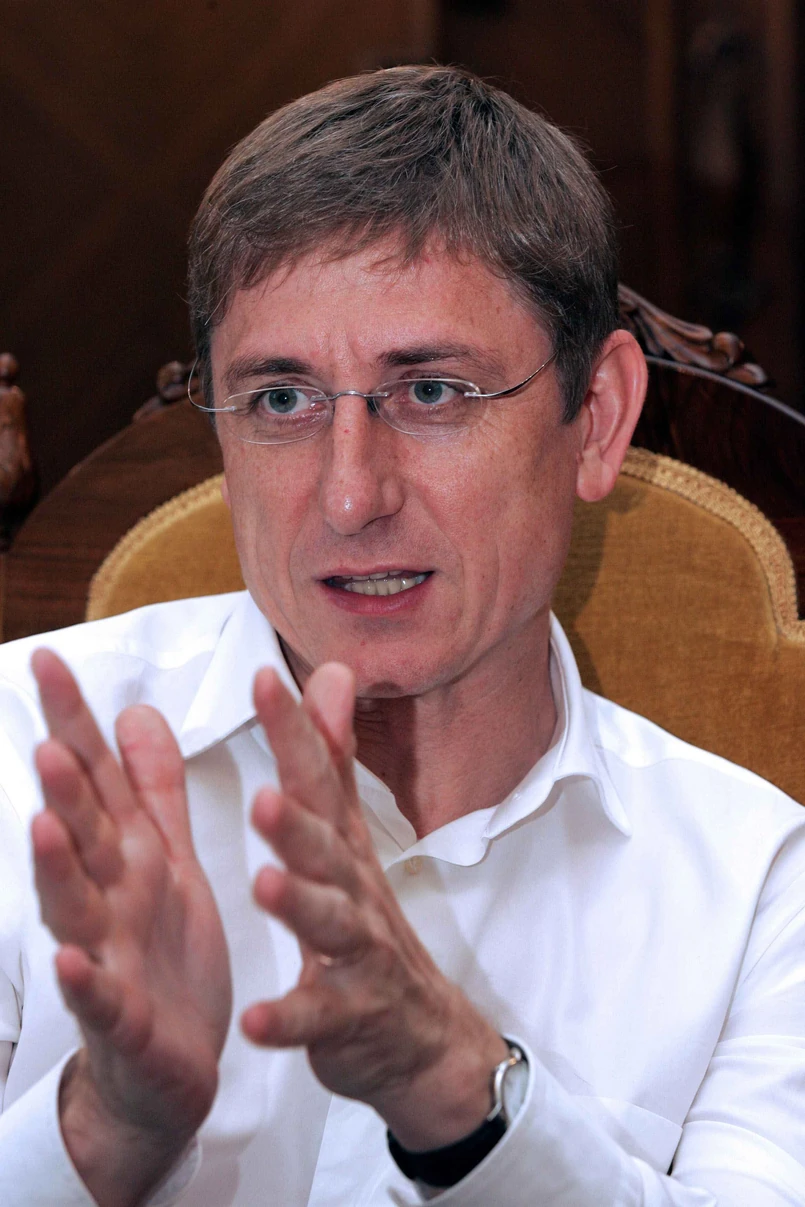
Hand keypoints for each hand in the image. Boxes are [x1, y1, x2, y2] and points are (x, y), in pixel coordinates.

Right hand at [30, 650, 231, 1206]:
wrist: (169, 1064)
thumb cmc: (163, 952)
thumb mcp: (165, 857)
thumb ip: (152, 789)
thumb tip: (134, 710)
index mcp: (128, 854)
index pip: (95, 778)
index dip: (73, 721)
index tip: (49, 662)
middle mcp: (108, 896)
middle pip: (81, 832)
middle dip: (63, 786)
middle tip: (49, 736)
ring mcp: (107, 956)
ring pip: (76, 906)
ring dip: (58, 868)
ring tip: (44, 825)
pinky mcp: (123, 1019)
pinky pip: (103, 999)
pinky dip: (87, 982)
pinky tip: (72, 961)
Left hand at [242, 664, 507, 1150]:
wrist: (425, 1034)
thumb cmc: (370, 923)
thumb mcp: (350, 835)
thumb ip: (332, 758)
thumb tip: (331, 671)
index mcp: (341, 845)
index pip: (319, 778)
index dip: (294, 731)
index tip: (264, 678)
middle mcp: (352, 889)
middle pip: (327, 849)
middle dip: (297, 820)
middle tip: (264, 792)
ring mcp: (357, 953)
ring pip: (330, 924)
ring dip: (298, 903)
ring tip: (265, 884)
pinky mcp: (348, 1015)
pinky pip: (318, 1017)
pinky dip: (289, 1019)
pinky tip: (257, 1020)